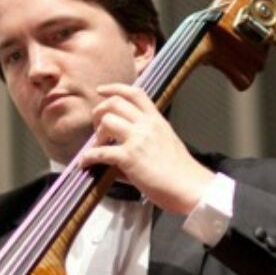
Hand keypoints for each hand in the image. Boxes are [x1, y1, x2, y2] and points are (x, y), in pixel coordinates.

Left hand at [81, 84, 214, 214]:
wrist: (190, 186)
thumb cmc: (181, 171)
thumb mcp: (167, 143)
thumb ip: (147, 138)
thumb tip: (126, 145)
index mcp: (157, 121)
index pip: (135, 93)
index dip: (115, 88)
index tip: (101, 90)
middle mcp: (147, 125)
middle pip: (115, 103)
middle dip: (100, 111)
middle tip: (97, 126)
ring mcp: (137, 140)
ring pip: (106, 121)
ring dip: (97, 133)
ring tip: (97, 146)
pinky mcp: (129, 157)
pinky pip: (100, 152)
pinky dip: (89, 157)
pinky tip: (85, 162)